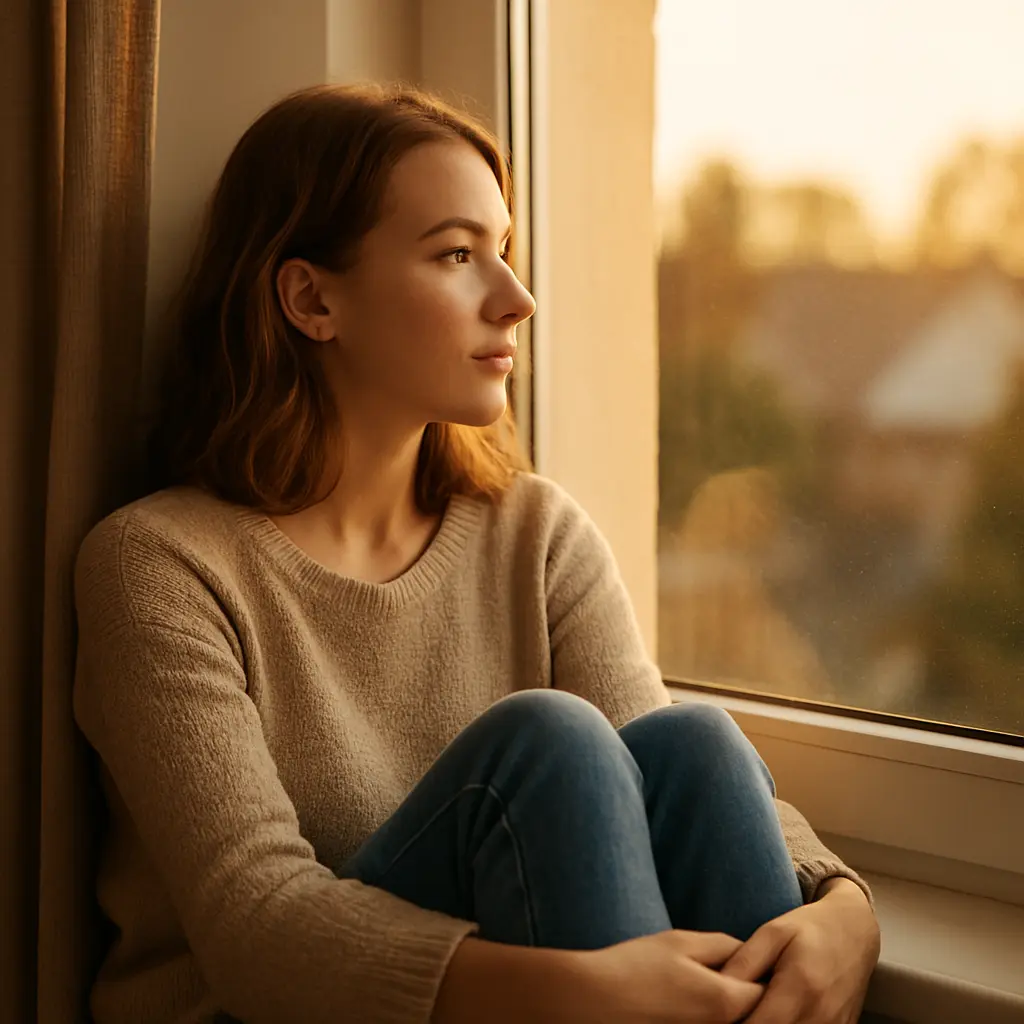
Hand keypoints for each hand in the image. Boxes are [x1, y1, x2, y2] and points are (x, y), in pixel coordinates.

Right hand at [579, 929, 766, 1022]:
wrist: (592, 1003)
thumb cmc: (634, 967)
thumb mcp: (680, 942)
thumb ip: (723, 946)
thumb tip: (748, 952)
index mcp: (725, 1001)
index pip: (767, 991)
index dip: (763, 973)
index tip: (753, 962)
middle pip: (753, 1013)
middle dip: (748, 995)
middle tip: (721, 975)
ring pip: (732, 1023)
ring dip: (728, 1007)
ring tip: (696, 989)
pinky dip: (707, 1017)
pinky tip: (684, 1004)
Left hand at [719, 878, 880, 1022]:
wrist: (855, 930)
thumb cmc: (810, 928)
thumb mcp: (772, 932)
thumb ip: (745, 962)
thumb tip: (716, 986)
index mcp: (801, 988)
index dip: (736, 1022)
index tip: (721, 1012)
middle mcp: (821, 1015)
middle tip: (735, 1010)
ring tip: (755, 1009)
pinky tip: (774, 1013)